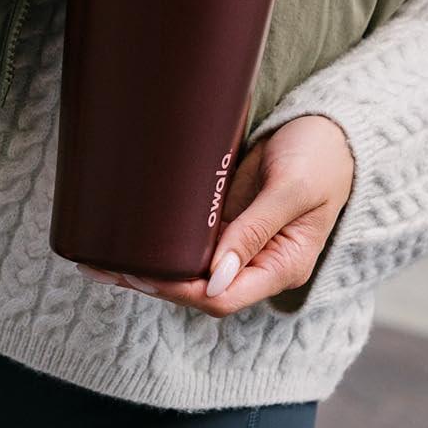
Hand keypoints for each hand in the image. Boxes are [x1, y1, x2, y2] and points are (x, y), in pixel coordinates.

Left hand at [78, 115, 354, 315]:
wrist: (329, 130)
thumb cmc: (321, 158)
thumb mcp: (291, 190)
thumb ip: (256, 230)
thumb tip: (216, 277)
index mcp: (280, 265)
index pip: (221, 297)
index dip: (179, 290)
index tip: (142, 273)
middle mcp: (255, 262)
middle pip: (196, 289)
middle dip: (151, 282)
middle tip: (103, 266)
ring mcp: (237, 242)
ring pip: (186, 269)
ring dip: (145, 267)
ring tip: (97, 260)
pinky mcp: (223, 218)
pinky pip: (186, 240)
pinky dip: (155, 242)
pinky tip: (124, 237)